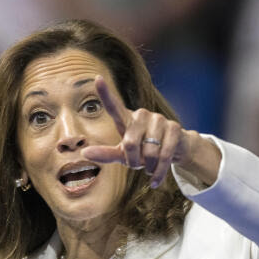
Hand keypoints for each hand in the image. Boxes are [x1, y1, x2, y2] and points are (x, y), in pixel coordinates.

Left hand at [82, 76, 219, 187]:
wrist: (173, 151)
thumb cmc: (142, 151)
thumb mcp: (122, 154)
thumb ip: (105, 154)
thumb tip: (83, 153)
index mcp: (126, 119)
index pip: (114, 106)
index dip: (105, 93)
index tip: (97, 78)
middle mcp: (141, 115)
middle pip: (130, 144)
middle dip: (133, 161)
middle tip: (137, 164)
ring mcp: (159, 119)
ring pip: (149, 152)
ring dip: (148, 166)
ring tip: (149, 166)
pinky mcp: (174, 128)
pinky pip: (164, 156)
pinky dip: (159, 172)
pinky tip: (155, 180)